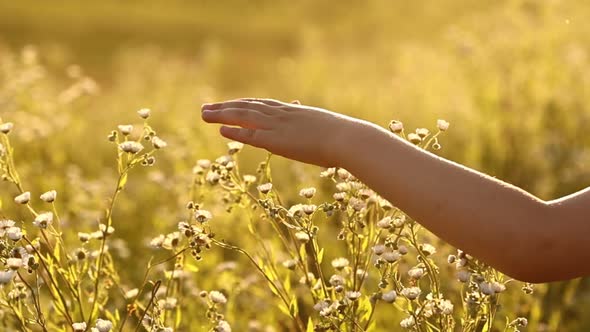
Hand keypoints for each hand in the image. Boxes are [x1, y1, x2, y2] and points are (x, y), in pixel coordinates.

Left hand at [201, 98, 368, 167]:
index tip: (230, 104)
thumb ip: (316, 127)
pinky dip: (235, 131)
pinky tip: (221, 129)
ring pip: (244, 116)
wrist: (347, 139)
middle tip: (207, 107)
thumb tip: (317, 128)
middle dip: (226, 107)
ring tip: (204, 114)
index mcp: (294, 112)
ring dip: (223, 114)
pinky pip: (251, 134)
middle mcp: (283, 115)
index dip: (245, 105)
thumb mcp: (327, 128)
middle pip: (248, 107)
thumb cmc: (344, 138)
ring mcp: (279, 126)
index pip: (264, 106)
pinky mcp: (277, 141)